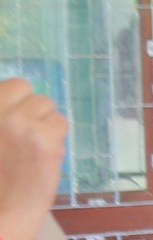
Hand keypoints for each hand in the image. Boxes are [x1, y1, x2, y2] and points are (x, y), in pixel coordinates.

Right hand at [0, 77, 67, 239]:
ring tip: (32, 146)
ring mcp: (19, 123)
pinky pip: (60, 121)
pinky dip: (55, 136)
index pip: (9, 85)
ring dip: (43, 121)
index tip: (14, 117)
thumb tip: (14, 106)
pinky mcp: (44, 138)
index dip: (13, 100)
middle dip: (28, 106)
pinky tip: (44, 154)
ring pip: (45, 104)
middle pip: (24, 87)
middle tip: (26, 131)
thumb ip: (2, 121)